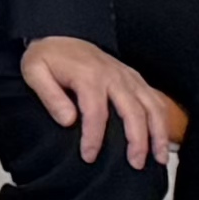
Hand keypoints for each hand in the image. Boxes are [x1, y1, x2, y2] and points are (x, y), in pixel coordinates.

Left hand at [22, 33, 168, 167]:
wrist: (61, 35)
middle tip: (134, 164)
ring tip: (159, 158)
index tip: (89, 156)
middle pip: (133, 111)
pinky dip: (163, 120)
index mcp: (89, 76)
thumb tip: (68, 120)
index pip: (96, 112)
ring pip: (152, 106)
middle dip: (137, 140)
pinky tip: (163, 139)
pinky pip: (155, 100)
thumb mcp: (35, 72)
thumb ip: (50, 96)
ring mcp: (128, 77)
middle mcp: (114, 76)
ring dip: (158, 133)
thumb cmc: (48, 57)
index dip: (94, 137)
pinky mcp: (135, 79)